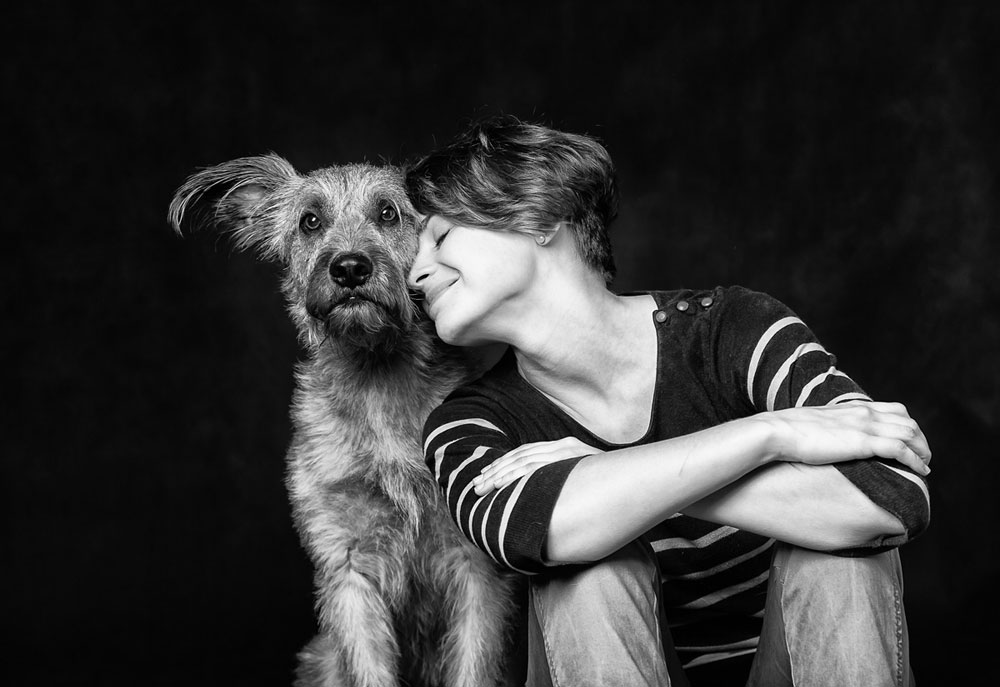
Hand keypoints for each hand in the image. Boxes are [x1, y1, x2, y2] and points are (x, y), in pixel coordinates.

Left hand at [473, 437, 603, 495]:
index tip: (486, 479)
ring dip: (501, 476)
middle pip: (520, 457)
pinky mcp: (572, 461)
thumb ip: (569, 479)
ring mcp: (567, 454)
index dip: (503, 466)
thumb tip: (551, 497)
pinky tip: (503, 488)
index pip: (526, 455)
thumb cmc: (616, 483)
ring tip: (484, 489)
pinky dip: (518, 477)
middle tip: (477, 487)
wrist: (645, 474)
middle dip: (495, 472)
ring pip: (525, 462)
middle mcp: (563, 447)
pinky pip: (538, 468)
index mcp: (564, 448)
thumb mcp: (587, 475)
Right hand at [763, 401, 931, 474]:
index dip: (908, 426)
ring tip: (926, 466)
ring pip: (910, 433)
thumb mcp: (814, 425)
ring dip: (923, 450)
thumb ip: (828, 429)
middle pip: (908, 421)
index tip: (911, 441)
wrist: (776, 432)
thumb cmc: (787, 432)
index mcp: (852, 408)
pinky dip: (915, 460)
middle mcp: (863, 412)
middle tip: (924, 457)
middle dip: (921, 439)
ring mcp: (864, 426)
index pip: (894, 409)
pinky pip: (900, 449)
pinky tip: (921, 471)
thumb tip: (824, 441)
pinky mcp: (862, 442)